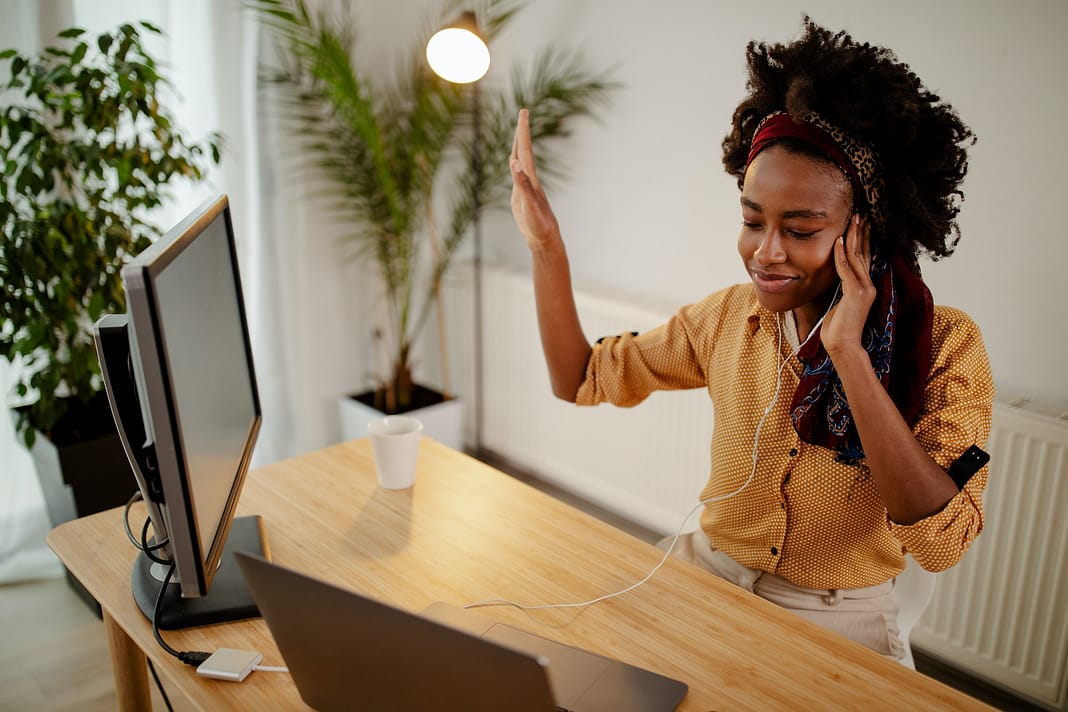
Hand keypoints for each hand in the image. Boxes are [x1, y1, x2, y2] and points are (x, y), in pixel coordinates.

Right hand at [510, 108, 561, 250]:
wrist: (545, 240)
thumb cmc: (539, 224)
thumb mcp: (530, 204)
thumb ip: (522, 184)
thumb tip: (515, 164)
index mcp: (530, 178)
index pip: (525, 149)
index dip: (523, 131)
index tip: (523, 112)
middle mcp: (529, 179)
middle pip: (524, 151)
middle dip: (522, 132)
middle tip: (523, 113)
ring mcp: (525, 187)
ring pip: (520, 162)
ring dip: (518, 146)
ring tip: (518, 132)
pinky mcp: (520, 197)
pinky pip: (516, 175)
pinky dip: (514, 165)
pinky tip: (513, 163)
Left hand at [821, 215, 875, 357]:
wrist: (843, 347)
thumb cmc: (837, 329)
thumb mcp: (838, 303)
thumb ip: (840, 289)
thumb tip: (834, 277)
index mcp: (864, 287)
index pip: (865, 258)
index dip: (863, 241)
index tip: (861, 225)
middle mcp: (868, 285)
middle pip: (865, 253)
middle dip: (862, 233)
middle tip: (861, 214)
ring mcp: (864, 289)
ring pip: (858, 257)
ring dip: (854, 237)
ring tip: (854, 220)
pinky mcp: (856, 294)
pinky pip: (847, 269)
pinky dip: (842, 254)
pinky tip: (839, 240)